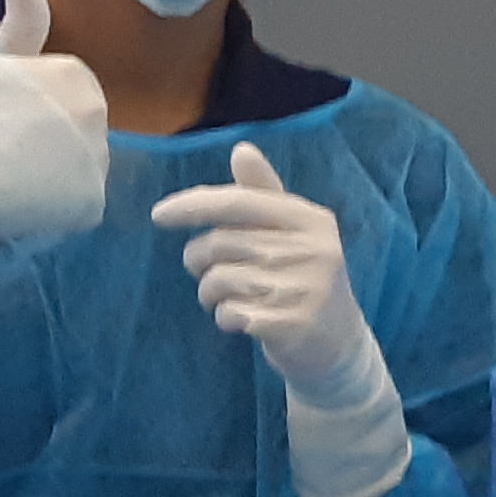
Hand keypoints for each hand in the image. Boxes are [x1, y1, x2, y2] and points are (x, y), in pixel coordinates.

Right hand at [0, 0, 116, 243]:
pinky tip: (19, 203)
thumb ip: (20, 16)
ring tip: (6, 175)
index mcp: (76, 75)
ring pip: (78, 169)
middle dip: (47, 142)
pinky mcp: (92, 201)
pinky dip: (52, 211)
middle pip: (77, 133)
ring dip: (50, 176)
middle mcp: (97, 113)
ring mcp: (98, 159)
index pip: (64, 100)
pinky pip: (77, 206)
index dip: (27, 114)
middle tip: (1, 149)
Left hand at [155, 142, 408, 496]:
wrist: (337, 347)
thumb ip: (263, 195)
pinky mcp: (291, 323)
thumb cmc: (304, 280)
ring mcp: (304, 288)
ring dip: (209, 294)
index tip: (158, 215)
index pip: (239, 203)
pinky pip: (228, 314)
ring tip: (229, 299)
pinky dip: (225, 319)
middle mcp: (311, 249)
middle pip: (220, 243)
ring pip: (218, 280)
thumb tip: (241, 149)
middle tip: (207, 272)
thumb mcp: (293, 234)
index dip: (194, 205)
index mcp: (310, 220)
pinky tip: (244, 322)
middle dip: (198, 260)